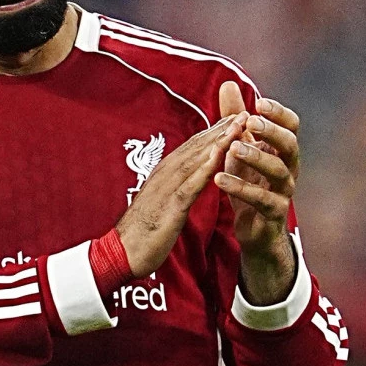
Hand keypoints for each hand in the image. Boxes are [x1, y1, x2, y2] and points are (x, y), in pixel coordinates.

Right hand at [116, 112, 247, 277]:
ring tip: (238, 126)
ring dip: (218, 141)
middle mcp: (165, 174)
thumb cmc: (143, 231)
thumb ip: (176, 187)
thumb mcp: (162, 203)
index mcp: (165, 173)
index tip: (234, 118)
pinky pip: (190, 183)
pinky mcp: (170, 205)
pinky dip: (205, 168)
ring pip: (195, 159)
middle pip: (197, 146)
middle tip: (243, 112)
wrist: (122, 252)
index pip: (193, 147)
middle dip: (221, 129)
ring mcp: (167, 188)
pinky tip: (219, 156)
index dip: (215, 131)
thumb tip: (188, 179)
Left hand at [216, 82, 298, 303]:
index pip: (291, 125)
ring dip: (255, 158)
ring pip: (278, 171)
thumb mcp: (239, 147)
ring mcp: (284, 191)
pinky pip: (262, 199)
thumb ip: (234, 118)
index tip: (259, 102)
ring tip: (232, 149)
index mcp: (281, 149)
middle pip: (291, 144)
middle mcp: (288, 168)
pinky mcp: (274, 213)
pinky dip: (241, 188)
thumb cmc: (248, 182)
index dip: (279, 113)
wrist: (253, 229)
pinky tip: (219, 179)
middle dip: (272, 131)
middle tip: (250, 121)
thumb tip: (228, 83)